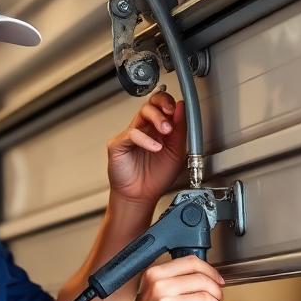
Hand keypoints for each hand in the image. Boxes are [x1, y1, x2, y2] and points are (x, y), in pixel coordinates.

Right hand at [100, 255, 228, 300]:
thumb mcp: (152, 292)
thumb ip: (170, 282)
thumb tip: (205, 278)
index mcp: (154, 274)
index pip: (190, 262)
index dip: (210, 270)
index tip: (218, 280)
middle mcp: (158, 285)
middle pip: (201, 279)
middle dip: (217, 291)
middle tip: (220, 299)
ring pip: (205, 298)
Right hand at [107, 89, 185, 206]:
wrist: (141, 196)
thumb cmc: (156, 177)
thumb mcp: (177, 153)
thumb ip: (180, 131)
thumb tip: (182, 108)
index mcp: (158, 129)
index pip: (163, 105)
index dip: (171, 103)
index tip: (180, 109)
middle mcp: (144, 128)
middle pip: (152, 103)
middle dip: (164, 104)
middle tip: (171, 114)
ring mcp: (131, 135)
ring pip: (142, 113)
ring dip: (157, 118)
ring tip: (166, 131)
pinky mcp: (119, 144)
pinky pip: (132, 134)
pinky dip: (145, 139)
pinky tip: (155, 147)